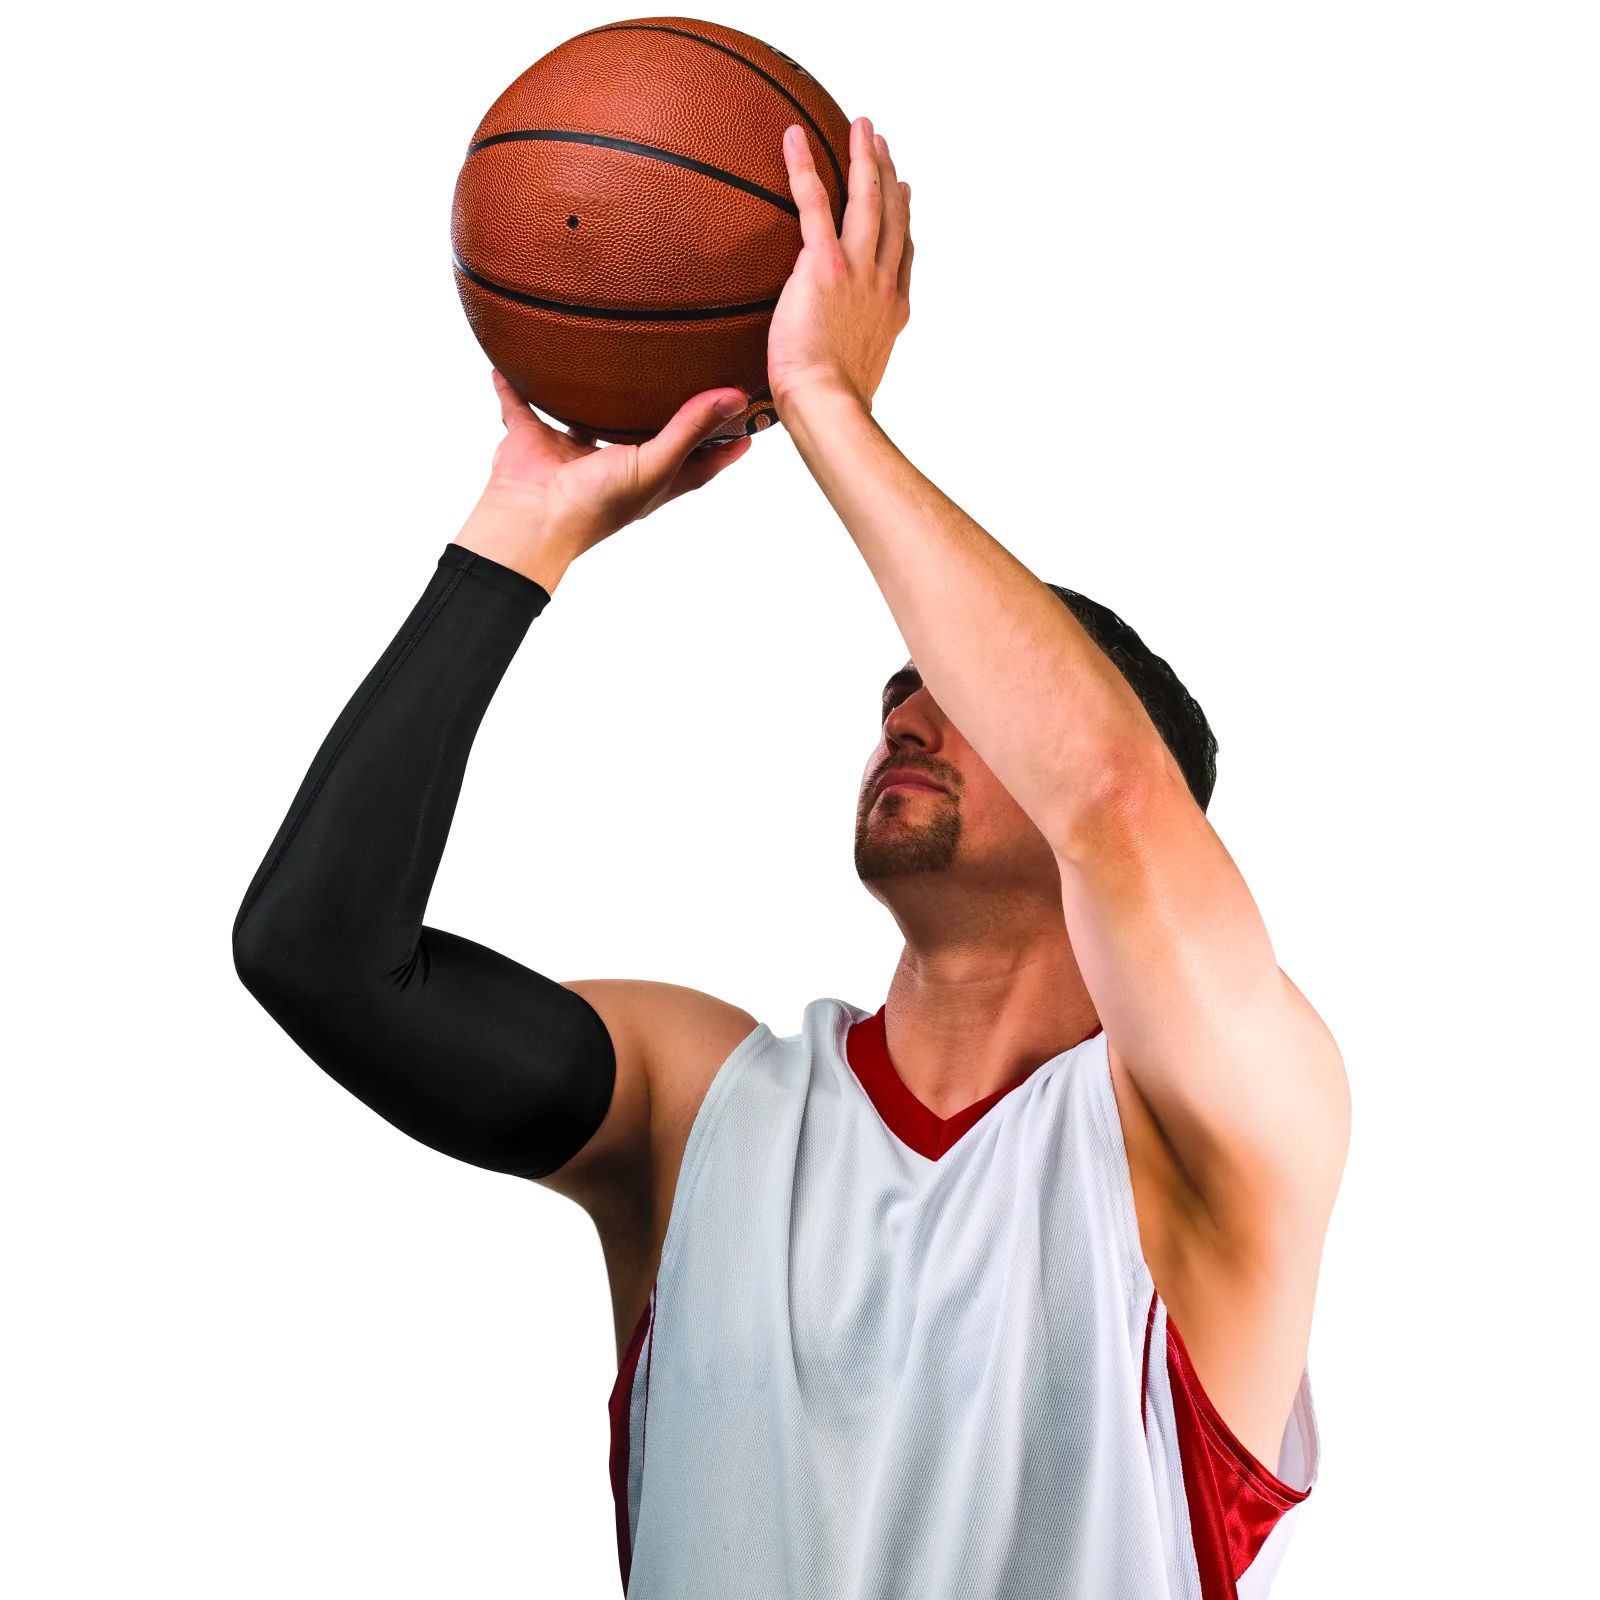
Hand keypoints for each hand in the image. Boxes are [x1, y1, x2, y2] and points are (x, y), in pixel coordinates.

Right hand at [454, 369, 752, 586]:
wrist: (534, 519)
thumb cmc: (598, 504)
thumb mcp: (655, 464)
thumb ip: (691, 430)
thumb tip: (735, 398)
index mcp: (649, 477)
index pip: (697, 459)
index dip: (723, 444)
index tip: (748, 421)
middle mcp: (613, 464)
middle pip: (643, 434)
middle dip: (661, 410)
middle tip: (685, 375)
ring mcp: (570, 452)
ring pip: (585, 416)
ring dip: (591, 396)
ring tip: (604, 361)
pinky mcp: (532, 440)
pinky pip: (520, 406)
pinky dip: (511, 388)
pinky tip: (508, 363)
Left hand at [767, 116, 912, 416]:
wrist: (828, 405)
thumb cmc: (832, 407)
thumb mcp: (853, 382)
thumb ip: (848, 363)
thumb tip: (833, 381)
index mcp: (892, 312)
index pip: (902, 255)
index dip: (903, 220)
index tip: (904, 194)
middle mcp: (883, 285)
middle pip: (892, 217)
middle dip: (889, 175)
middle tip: (883, 144)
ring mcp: (859, 272)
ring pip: (867, 200)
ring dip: (865, 158)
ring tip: (862, 127)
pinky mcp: (825, 265)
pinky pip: (814, 203)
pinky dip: (804, 166)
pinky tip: (794, 137)